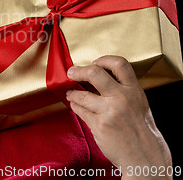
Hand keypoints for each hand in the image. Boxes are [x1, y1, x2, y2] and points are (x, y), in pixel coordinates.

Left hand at [66, 56, 171, 178]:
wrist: (145, 157)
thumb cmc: (140, 129)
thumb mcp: (138, 103)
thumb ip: (122, 89)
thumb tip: (98, 76)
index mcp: (134, 90)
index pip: (119, 64)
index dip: (104, 60)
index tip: (94, 63)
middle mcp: (122, 98)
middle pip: (95, 73)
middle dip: (78, 71)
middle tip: (71, 72)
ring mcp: (109, 112)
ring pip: (81, 94)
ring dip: (72, 93)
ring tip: (71, 94)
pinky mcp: (99, 125)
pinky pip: (80, 110)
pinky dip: (75, 107)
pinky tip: (75, 106)